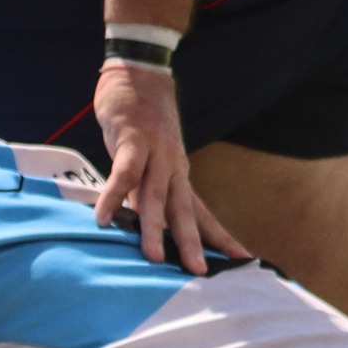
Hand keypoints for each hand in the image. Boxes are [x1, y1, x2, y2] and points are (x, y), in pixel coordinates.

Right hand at [93, 62, 250, 274]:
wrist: (141, 73)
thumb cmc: (144, 124)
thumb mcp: (151, 163)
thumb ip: (149, 194)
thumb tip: (147, 229)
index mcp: (179, 176)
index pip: (203, 213)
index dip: (221, 237)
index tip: (243, 260)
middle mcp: (173, 168)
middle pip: (184, 212)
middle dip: (192, 244)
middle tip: (199, 274)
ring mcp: (154, 154)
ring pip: (155, 196)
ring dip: (154, 228)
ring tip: (154, 259)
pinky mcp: (131, 140)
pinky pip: (122, 172)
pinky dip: (114, 195)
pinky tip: (103, 218)